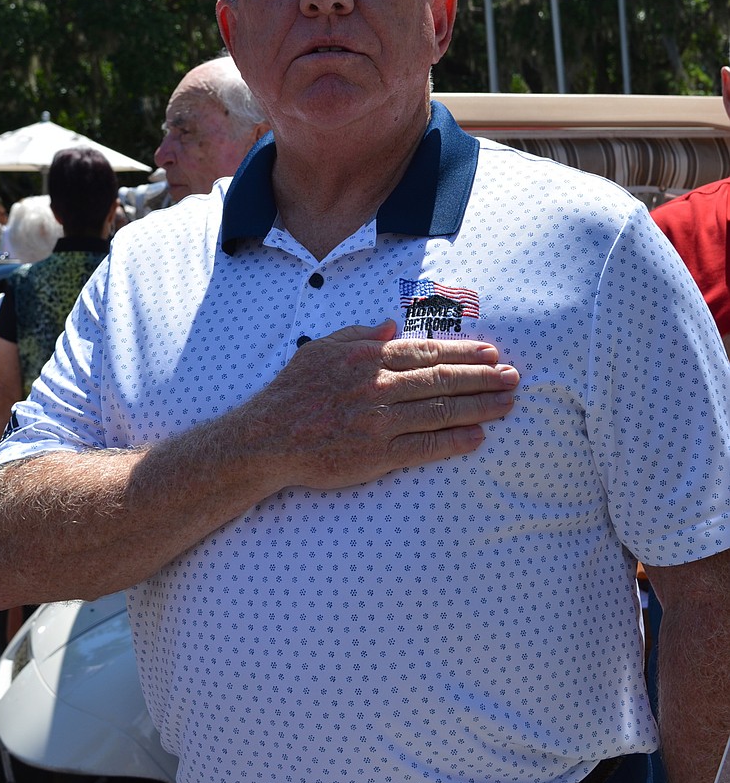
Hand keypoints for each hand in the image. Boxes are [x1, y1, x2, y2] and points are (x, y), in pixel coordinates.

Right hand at [241, 319, 518, 489]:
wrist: (267, 438)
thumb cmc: (292, 391)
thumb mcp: (321, 348)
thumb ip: (357, 336)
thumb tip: (388, 327)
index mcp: (367, 356)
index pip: (426, 352)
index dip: (464, 352)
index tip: (491, 353)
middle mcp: (378, 386)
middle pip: (442, 379)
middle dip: (483, 377)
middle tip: (514, 377)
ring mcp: (379, 422)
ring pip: (440, 411)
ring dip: (479, 406)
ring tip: (507, 404)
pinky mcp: (377, 455)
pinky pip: (424, 447)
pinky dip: (454, 441)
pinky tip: (478, 438)